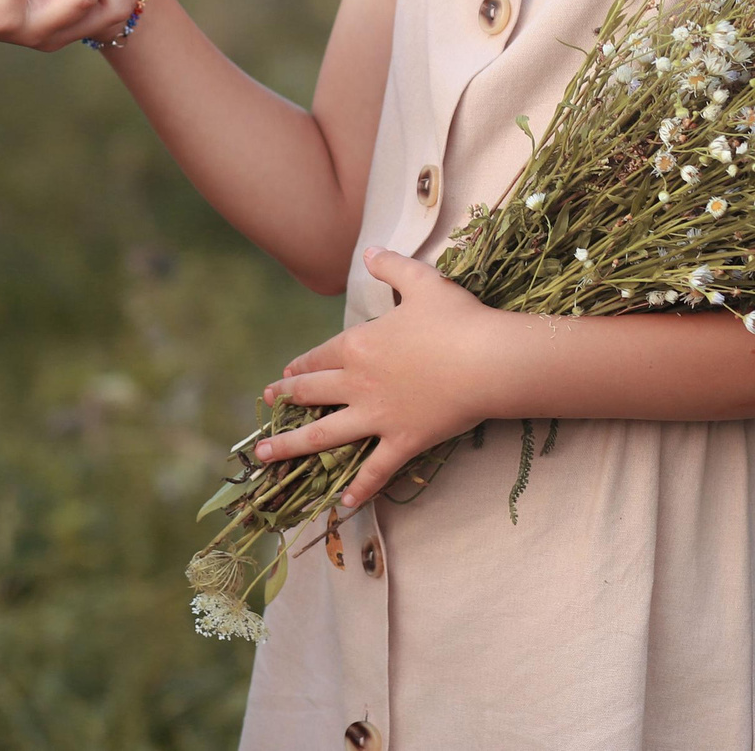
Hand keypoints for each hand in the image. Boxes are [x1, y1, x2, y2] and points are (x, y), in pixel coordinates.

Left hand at [253, 248, 506, 506]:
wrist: (488, 360)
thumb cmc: (456, 318)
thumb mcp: (421, 281)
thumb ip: (391, 266)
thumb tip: (370, 251)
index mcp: (359, 346)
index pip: (318, 357)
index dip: (298, 367)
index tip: (283, 375)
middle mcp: (358, 383)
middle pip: (311, 394)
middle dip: (286, 400)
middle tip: (267, 405)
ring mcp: (378, 416)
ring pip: (324, 436)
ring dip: (291, 447)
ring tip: (265, 457)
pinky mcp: (403, 441)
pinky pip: (375, 469)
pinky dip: (358, 488)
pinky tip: (342, 504)